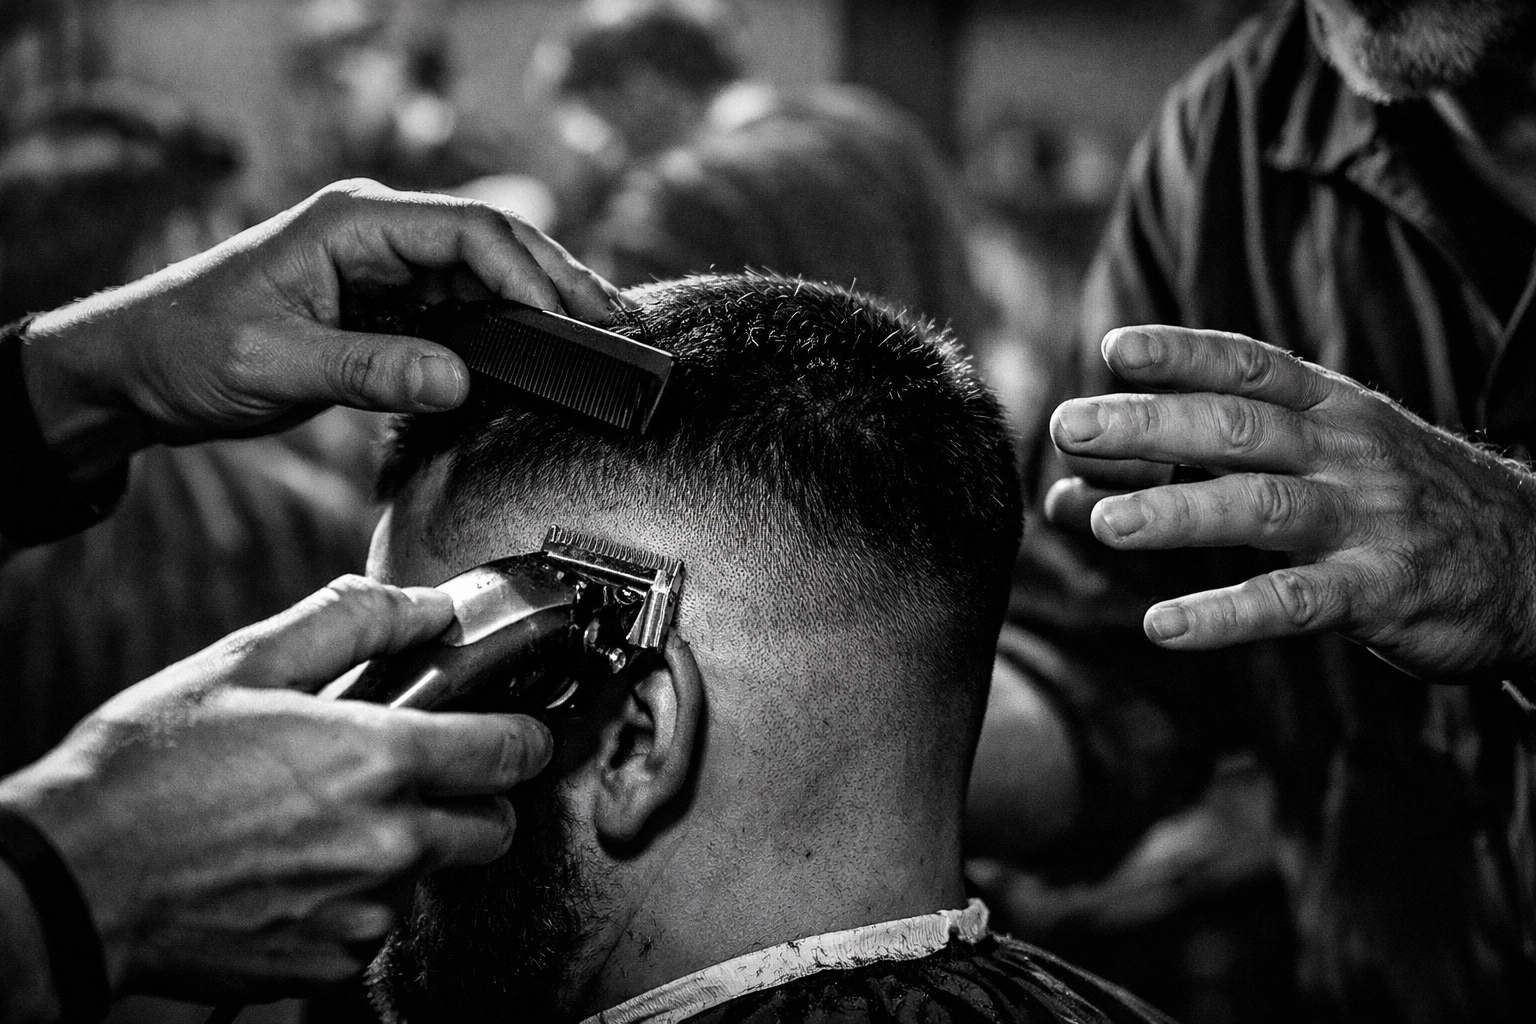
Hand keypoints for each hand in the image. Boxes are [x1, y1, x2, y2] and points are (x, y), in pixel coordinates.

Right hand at [0, 575, 552, 1002]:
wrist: (74, 880)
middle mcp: (386, 841)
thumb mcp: (246, 662)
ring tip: (324, 820)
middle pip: (493, 826)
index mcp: (378, 759)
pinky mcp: (329, 960)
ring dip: (403, 849)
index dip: (523, 736)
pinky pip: (375, 926)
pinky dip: (354, 899)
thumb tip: (430, 606)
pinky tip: (296, 868)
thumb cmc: (148, 769)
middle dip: (475, 798)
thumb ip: (354, 621)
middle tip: (424, 776)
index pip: (511, 751)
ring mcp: (360, 910)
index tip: (516, 730)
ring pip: (429, 876)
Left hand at [19, 178, 620, 481]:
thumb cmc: (192, 352)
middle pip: (493, 243)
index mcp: (353, 223)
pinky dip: (505, 328)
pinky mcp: (384, 302)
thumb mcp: (276, 365)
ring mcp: (384, 265)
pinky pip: (460, 307)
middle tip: (617, 323)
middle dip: (558, 280)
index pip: (470, 231)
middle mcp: (377, 232)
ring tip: (595, 339)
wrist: (140, 367)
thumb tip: (459, 379)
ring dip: (539, 304)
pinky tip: (539, 354)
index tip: (570, 323)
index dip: (530, 275)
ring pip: (485, 274)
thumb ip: (371, 369)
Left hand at [1044, 325, 1535, 679]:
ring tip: (1105, 524)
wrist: (1532, 559)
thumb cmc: (1389, 504)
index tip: (1114, 349)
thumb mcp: (1313, 463)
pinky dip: (1227, 613)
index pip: (1249, 368)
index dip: (1182, 354)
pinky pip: (1296, 602)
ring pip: (1263, 507)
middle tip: (1070, 427)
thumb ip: (1193, 470)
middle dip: (1150, 424)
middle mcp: (1347, 451)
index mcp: (1330, 408)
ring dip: (1180, 512)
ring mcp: (1366, 520)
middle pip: (1238, 428)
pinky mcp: (1381, 592)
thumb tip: (1060, 492)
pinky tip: (1163, 627)